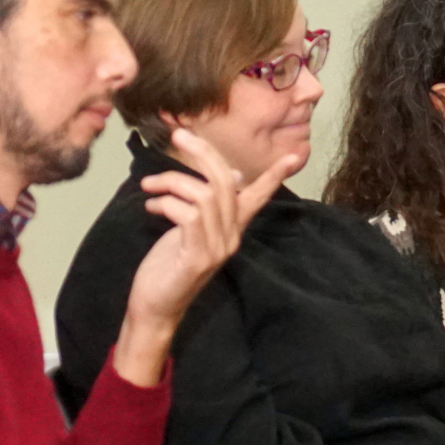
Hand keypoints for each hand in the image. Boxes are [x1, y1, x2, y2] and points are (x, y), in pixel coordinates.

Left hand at [114, 129, 299, 386]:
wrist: (155, 308)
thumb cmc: (168, 267)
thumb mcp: (190, 230)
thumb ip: (208, 205)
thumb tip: (232, 177)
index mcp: (232, 229)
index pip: (258, 197)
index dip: (274, 176)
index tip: (295, 156)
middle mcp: (231, 237)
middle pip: (224, 183)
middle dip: (203, 154)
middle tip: (179, 136)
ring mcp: (217, 248)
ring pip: (205, 195)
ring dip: (172, 182)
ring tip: (150, 186)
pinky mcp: (198, 257)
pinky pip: (188, 215)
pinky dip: (166, 203)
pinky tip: (151, 207)